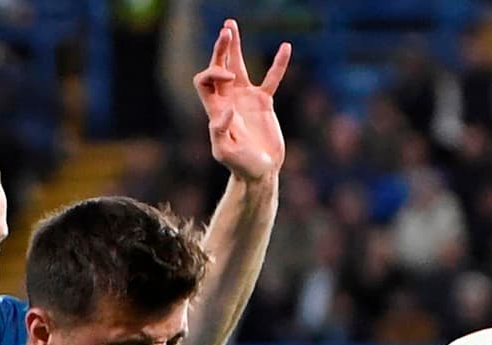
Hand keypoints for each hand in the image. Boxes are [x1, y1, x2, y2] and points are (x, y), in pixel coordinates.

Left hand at [193, 18, 289, 181]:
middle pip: (218, 67)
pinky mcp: (263, 103)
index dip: (214, 72)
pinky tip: (286, 47)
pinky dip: (278, 65)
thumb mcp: (226, 152)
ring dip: (234, 47)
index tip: (229, 79)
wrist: (260, 173)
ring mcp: (245, 100)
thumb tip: (226, 111)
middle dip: (221, 49)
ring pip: (237, 67)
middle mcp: (228, 100)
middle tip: (227, 29)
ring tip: (230, 24)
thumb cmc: (241, 166)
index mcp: (215, 110)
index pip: (205, 80)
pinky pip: (271, 79)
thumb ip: (221, 132)